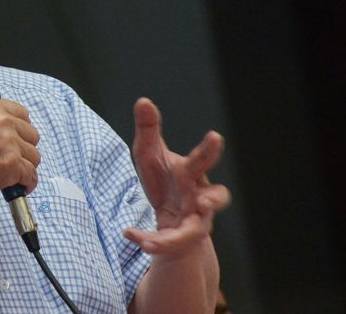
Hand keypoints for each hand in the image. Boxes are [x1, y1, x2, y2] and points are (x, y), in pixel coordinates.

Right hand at [0, 97, 40, 205]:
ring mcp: (8, 141)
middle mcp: (1, 120)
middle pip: (32, 134)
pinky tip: (18, 186)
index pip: (22, 113)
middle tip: (10, 159)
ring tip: (10, 174)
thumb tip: (14, 131)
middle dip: (24, 149)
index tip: (16, 139)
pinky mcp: (13, 163)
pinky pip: (31, 175)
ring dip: (25, 166)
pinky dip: (27, 183)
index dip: (21, 129)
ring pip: (35, 155)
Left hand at [124, 98, 229, 254]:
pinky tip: (129, 234)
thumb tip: (143, 100)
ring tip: (155, 240)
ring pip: (195, 230)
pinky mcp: (179, 241)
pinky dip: (149, 240)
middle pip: (215, 199)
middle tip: (204, 200)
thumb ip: (149, 129)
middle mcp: (200, 199)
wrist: (171, 219)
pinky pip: (167, 244)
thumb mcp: (150, 153)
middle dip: (212, 198)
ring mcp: (194, 223)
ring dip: (180, 233)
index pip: (204, 161)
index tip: (215, 136)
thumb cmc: (164, 180)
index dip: (210, 150)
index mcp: (192, 174)